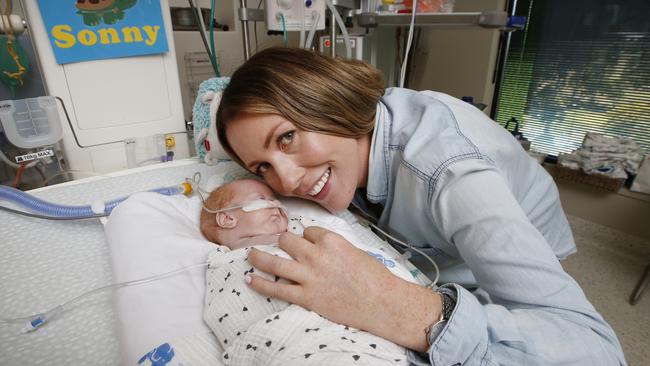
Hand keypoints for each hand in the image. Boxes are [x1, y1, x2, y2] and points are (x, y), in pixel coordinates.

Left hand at [245, 226, 441, 350]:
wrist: (381, 302)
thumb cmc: (374, 277)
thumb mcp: (355, 251)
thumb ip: (334, 247)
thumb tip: (319, 246)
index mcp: (331, 241)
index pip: (308, 231)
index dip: (306, 237)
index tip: (307, 242)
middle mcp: (316, 255)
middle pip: (288, 241)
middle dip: (282, 241)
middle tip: (278, 244)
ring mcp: (309, 276)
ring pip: (275, 261)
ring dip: (259, 257)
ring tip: (250, 254)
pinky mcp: (306, 297)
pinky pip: (276, 288)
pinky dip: (260, 283)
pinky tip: (249, 279)